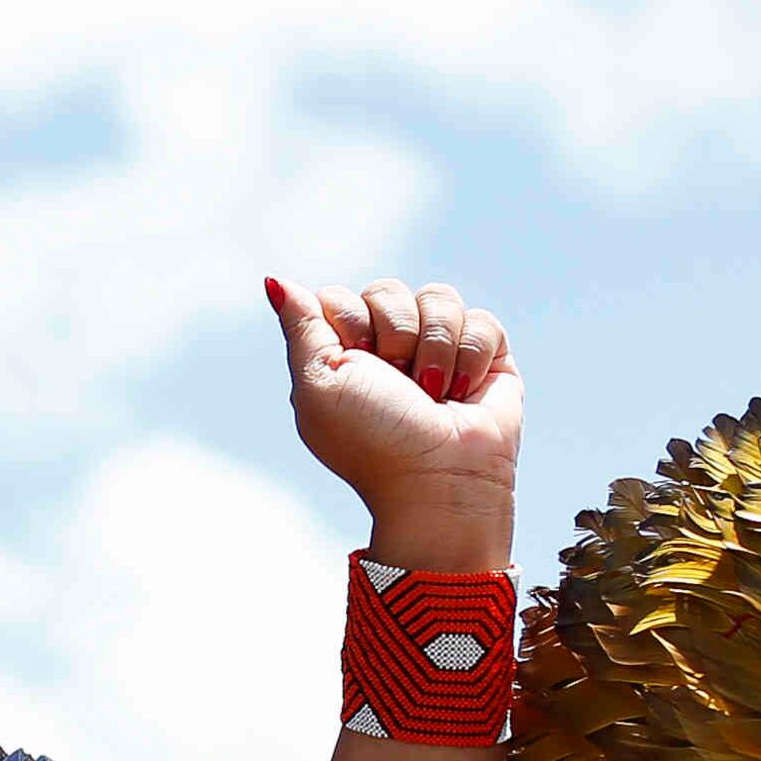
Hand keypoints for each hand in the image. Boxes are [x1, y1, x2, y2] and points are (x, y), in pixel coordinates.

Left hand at [272, 275, 521, 568]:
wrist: (440, 478)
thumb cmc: (373, 439)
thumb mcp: (318, 382)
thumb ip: (301, 327)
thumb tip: (274, 281)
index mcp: (343, 354)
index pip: (340, 297)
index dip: (351, 322)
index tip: (357, 362)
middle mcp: (390, 347)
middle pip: (388, 290)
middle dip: (396, 335)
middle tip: (399, 383)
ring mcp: (439, 349)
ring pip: (438, 297)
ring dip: (435, 348)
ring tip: (435, 394)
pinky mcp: (486, 356)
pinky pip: (480, 320)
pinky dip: (471, 357)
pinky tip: (463, 393)